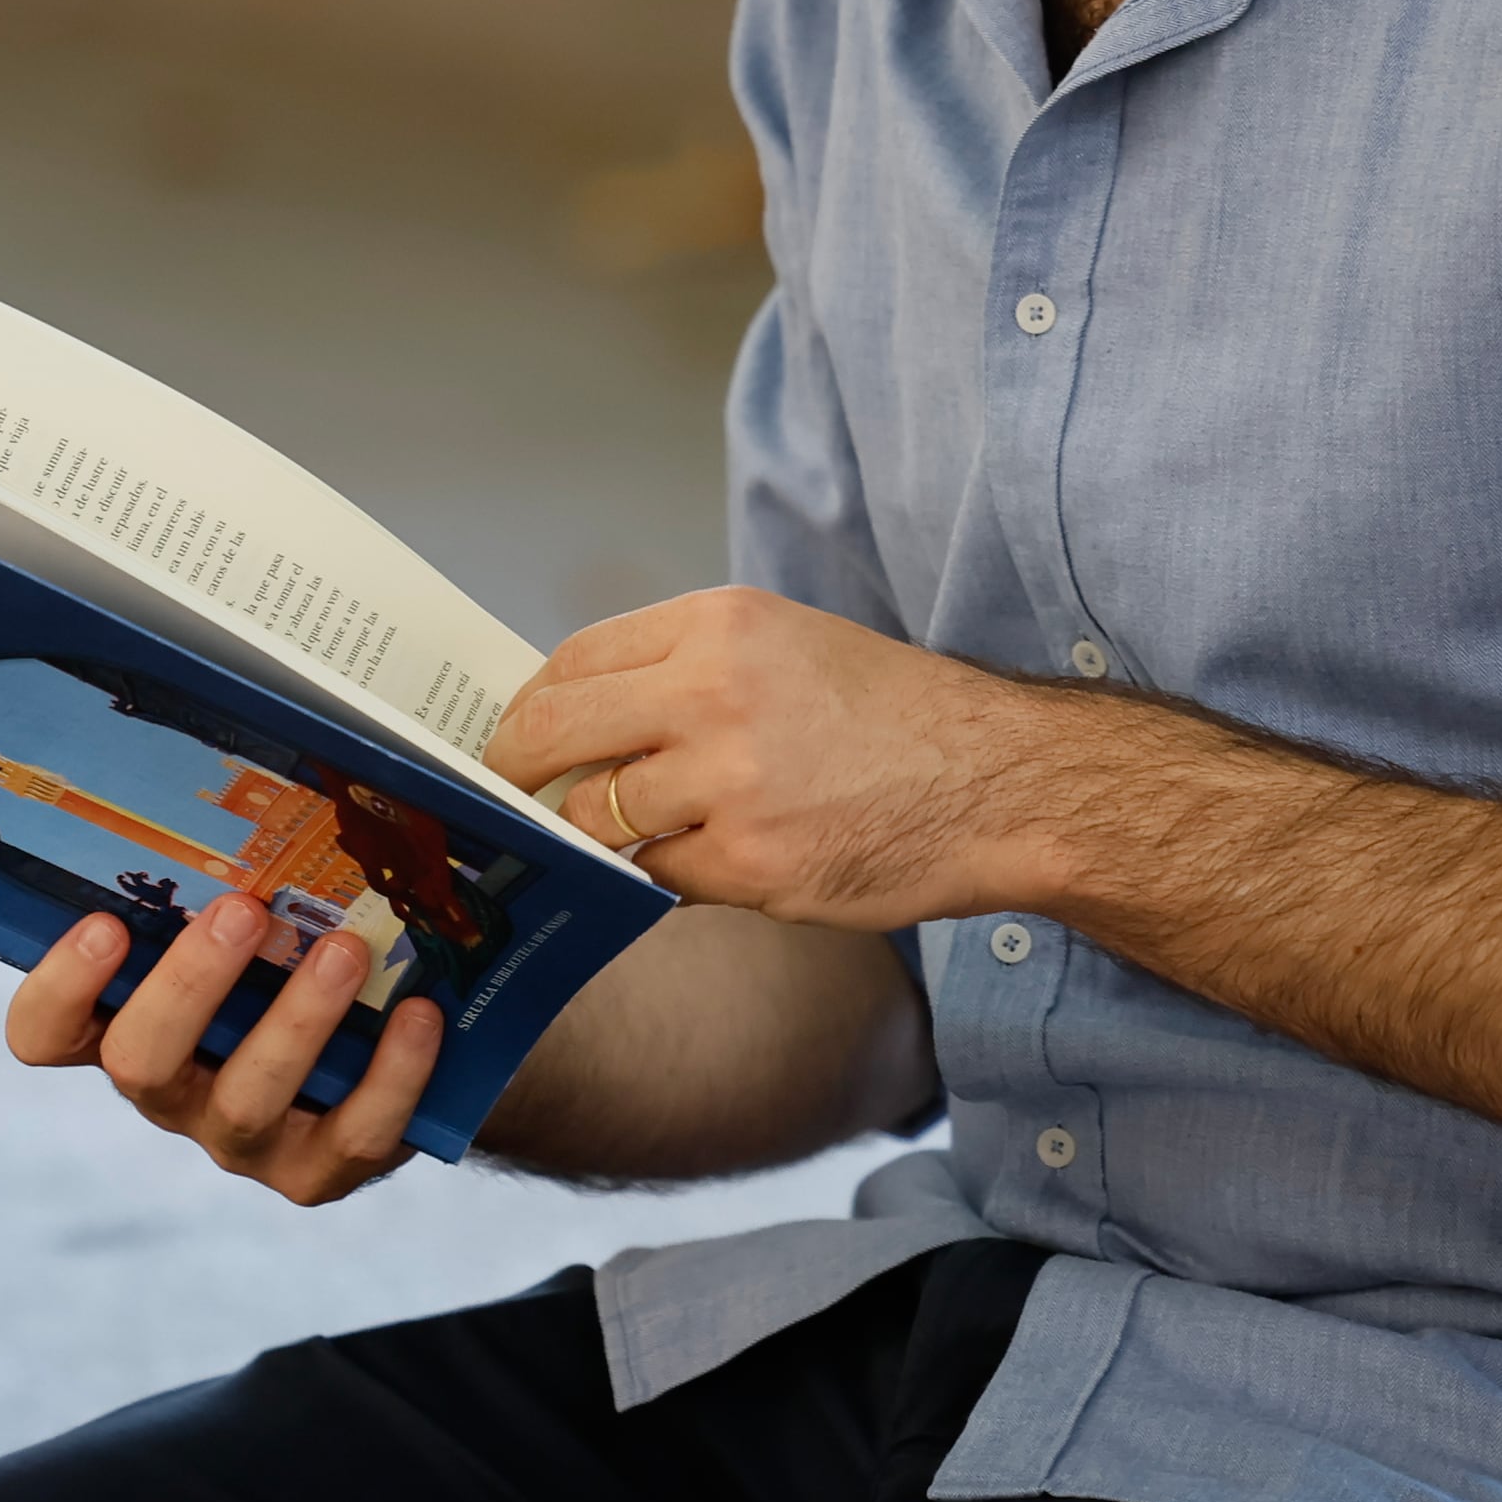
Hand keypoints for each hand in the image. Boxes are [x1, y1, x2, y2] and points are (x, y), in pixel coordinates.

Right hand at [3, 892, 444, 1206]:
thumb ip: (220, 886)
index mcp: (128, 1026)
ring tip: (345, 949)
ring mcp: (242, 1140)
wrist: (380, 1062)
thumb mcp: (244, 934)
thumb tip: (251, 770)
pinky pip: (353, 1133)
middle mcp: (171, 1092)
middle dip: (189, 984)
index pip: (46, 1033)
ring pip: (247, 1098)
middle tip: (242, 911)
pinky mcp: (319, 1173)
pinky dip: (391, 1072)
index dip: (59, 989)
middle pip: (140, 1062)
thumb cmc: (287, 970)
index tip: (104, 923)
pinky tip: (418, 1013)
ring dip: (298, 1018)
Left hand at [485, 585, 1066, 928]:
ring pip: (599, 817)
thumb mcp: (786, 644)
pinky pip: (660, 876)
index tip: (514, 740)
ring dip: (595, 837)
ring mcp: (729, 782)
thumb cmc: (892, 715)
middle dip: (513, 774)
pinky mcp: (751, 864)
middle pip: (553, 733)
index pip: (572, 662)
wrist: (996, 781)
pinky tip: (702, 864)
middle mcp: (712, 692)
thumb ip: (685, 669)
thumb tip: (582, 718)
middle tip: (505, 801)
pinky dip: (665, 876)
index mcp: (718, 625)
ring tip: (615, 840)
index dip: (527, 709)